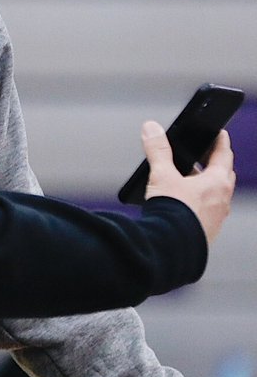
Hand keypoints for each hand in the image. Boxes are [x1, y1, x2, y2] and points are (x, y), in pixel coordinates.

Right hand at [142, 122, 234, 245]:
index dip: (220, 142)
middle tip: (203, 156)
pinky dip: (200, 203)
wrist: (170, 247)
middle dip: (213, 164)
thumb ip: (157, 150)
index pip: (224, 155)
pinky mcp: (207, 232)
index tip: (220, 135)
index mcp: (217, 183)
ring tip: (188, 181)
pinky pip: (209, 212)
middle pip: (223, 175)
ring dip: (206, 185)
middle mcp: (222, 200)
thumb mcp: (162, 175)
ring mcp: (216, 218)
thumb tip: (152, 129)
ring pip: (216, 195)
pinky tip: (185, 205)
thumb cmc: (172, 213)